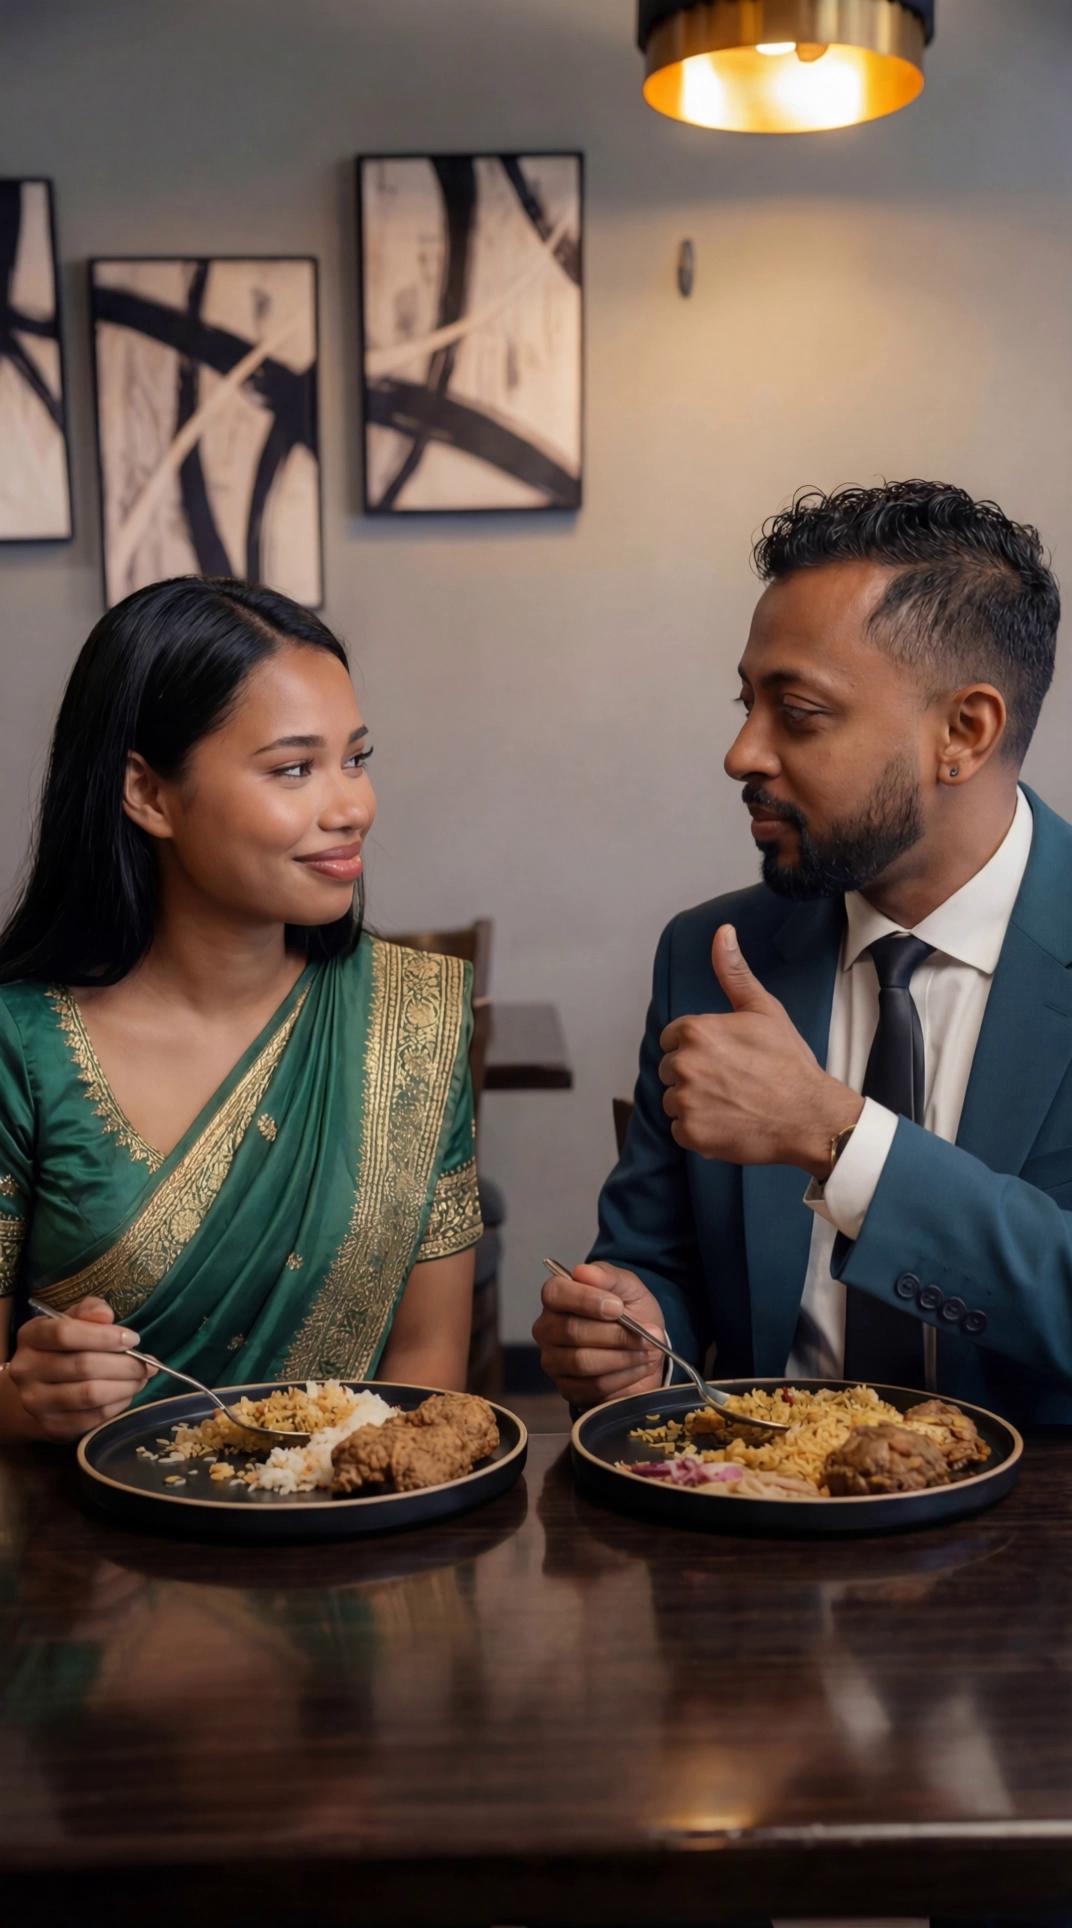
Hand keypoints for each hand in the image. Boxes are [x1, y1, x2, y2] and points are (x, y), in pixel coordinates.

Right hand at [7, 1296, 150, 1440]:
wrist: (35, 1389)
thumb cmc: (61, 1348)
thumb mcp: (71, 1320)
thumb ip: (89, 1311)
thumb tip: (106, 1316)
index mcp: (31, 1336)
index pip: (65, 1334)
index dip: (104, 1336)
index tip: (133, 1339)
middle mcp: (26, 1369)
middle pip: (83, 1366)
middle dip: (125, 1365)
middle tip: (148, 1364)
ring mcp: (35, 1401)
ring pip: (89, 1395)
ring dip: (125, 1386)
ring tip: (142, 1379)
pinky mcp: (50, 1426)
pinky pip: (92, 1417)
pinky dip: (117, 1405)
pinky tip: (126, 1394)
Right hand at [533, 1261, 665, 1408]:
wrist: (645, 1348)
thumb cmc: (632, 1313)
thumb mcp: (629, 1288)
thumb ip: (608, 1277)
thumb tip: (583, 1271)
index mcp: (557, 1297)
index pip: (555, 1293)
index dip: (586, 1300)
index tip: (618, 1307)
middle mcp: (547, 1329)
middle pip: (571, 1331)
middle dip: (615, 1333)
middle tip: (647, 1333)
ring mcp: (554, 1361)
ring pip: (583, 1361)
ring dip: (623, 1356)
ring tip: (648, 1350)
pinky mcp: (567, 1389)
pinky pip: (593, 1386)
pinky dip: (623, 1377)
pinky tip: (639, 1366)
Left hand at [658, 924, 861, 1176]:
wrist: (810, 1116)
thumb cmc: (788, 1062)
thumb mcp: (763, 1009)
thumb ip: (733, 972)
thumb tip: (723, 932)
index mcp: (695, 1031)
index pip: (674, 1038)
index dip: (700, 1047)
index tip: (726, 1057)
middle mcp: (684, 1065)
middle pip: (671, 1069)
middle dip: (695, 1074)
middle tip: (733, 1081)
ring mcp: (685, 1102)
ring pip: (673, 1100)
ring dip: (695, 1103)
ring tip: (732, 1102)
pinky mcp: (690, 1134)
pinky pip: (680, 1129)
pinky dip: (699, 1130)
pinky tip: (728, 1122)